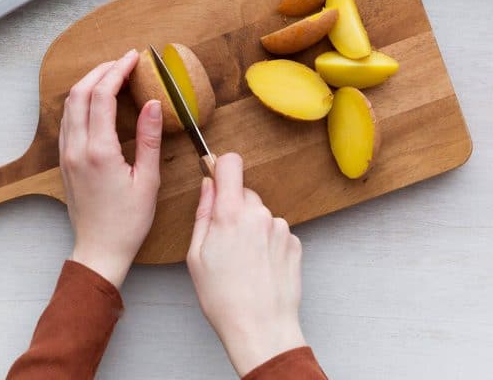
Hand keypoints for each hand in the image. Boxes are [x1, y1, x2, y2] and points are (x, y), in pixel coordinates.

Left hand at [59, 49, 162, 288]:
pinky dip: (80, 101)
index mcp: (99, 151)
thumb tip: (153, 104)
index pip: (102, 96)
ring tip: (111, 75)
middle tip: (123, 62)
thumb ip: (149, 138)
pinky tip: (96, 100)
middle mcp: (76, 149)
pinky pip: (67, 120)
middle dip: (101, 70)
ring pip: (69, 105)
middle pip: (80, 93)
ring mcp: (66, 155)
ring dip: (88, 83)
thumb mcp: (148, 180)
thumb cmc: (127, 222)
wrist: (100, 249)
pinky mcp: (64, 161)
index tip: (133, 58)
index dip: (117, 71)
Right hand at [186, 153, 305, 376]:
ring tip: (243, 262)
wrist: (261, 328)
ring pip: (261, 215)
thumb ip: (202, 214)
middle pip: (245, 193)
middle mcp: (260, 214)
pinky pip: (276, 232)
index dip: (221, 167)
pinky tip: (260, 268)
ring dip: (252, 229)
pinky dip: (267, 244)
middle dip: (234, 208)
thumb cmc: (224, 299)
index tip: (216, 178)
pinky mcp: (296, 243)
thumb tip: (208, 186)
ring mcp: (281, 228)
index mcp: (231, 214)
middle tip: (225, 241)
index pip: (231, 163)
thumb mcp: (196, 256)